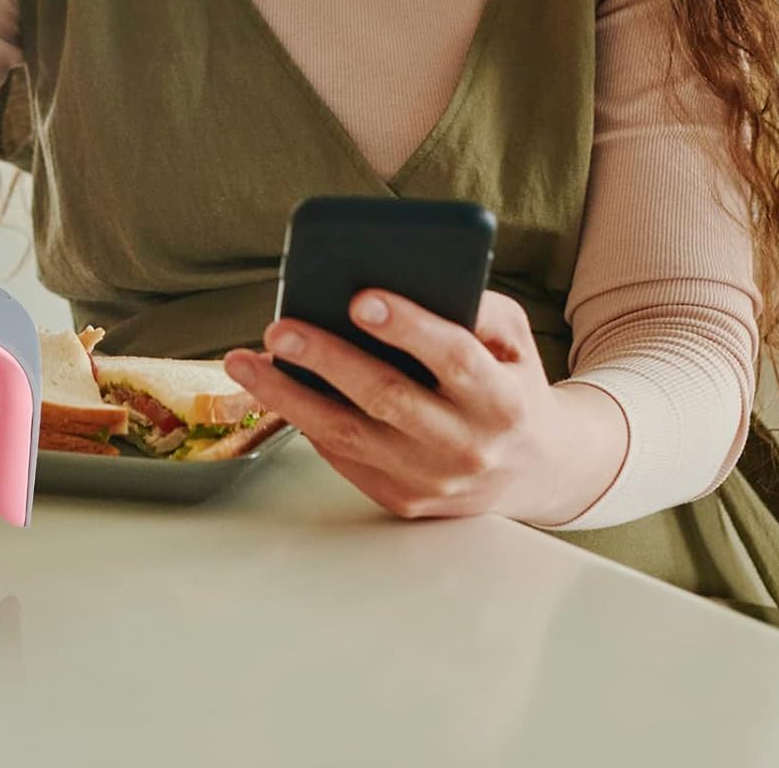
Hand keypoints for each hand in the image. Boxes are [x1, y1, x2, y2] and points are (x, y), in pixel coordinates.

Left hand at [223, 289, 626, 525]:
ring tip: (244, 362)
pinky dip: (302, 419)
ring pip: (347, 435)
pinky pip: (341, 456)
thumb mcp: (514, 340)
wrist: (534, 470)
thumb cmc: (510, 384)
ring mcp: (430, 481)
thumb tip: (412, 278)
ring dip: (288, 396)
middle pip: (386, 398)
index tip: (360, 298)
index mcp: (502, 400)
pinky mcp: (400, 500)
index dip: (407, 327)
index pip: (452, 359)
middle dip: (327, 359)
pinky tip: (272, 387)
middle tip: (280, 328)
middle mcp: (466, 446)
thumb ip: (477, 308)